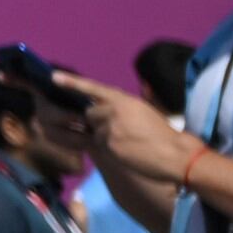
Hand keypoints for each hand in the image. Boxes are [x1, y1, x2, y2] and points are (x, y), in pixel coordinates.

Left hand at [61, 71, 190, 183]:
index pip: (93, 88)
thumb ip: (123, 108)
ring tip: (129, 143)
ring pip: (94, 131)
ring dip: (105, 137)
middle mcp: (114, 110)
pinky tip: (128, 152)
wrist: (178, 155)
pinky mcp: (109, 145)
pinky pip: (100, 146)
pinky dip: (110, 149)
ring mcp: (110, 128)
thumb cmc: (166, 135)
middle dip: (98, 122)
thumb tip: (106, 110)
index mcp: (124, 99)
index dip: (72, 82)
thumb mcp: (144, 111)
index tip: (54, 77)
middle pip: (90, 113)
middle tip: (120, 131)